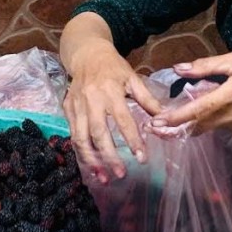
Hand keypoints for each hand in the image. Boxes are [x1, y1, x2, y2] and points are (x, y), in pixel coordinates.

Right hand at [63, 41, 161, 182]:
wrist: (85, 54)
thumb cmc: (113, 67)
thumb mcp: (132, 78)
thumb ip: (147, 99)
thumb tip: (164, 118)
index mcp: (110, 91)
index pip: (123, 120)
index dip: (132, 140)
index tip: (141, 158)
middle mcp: (91, 100)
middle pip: (98, 133)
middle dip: (109, 157)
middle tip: (121, 174)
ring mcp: (76, 106)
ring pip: (80, 138)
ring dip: (91, 160)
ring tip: (103, 177)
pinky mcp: (67, 110)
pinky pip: (73, 135)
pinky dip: (81, 152)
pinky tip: (91, 166)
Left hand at [153, 51, 231, 134]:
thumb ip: (207, 66)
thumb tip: (180, 68)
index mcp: (229, 96)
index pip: (196, 111)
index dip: (175, 118)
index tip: (156, 122)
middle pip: (196, 126)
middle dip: (174, 128)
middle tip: (153, 127)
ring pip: (207, 128)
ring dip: (189, 125)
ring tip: (170, 120)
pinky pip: (219, 127)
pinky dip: (207, 121)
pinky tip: (202, 113)